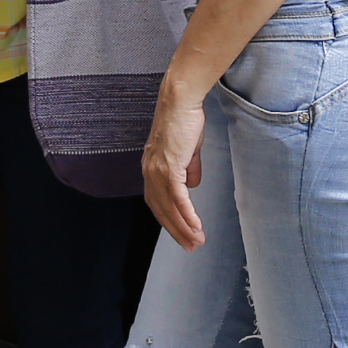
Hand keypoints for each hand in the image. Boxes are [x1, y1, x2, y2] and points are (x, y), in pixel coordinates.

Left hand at [142, 90, 207, 248]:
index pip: (158, 202)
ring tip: (197, 242)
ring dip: (184, 228)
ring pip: (170, 208)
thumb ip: (188, 168)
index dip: (170, 220)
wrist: (180, 101)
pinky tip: (196, 226)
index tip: (182, 234)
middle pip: (161, 211)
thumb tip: (193, 184)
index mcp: (151, 169)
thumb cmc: (184, 120)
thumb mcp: (186, 149)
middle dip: (176, 231)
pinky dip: (187, 215)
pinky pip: (179, 198)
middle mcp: (150, 173)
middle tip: (190, 247)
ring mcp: (158, 171)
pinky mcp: (170, 167)